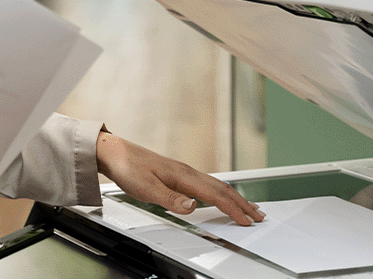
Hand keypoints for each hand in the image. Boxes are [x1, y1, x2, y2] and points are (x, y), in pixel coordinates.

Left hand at [96, 131, 264, 225]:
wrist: (113, 152)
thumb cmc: (128, 167)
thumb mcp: (146, 189)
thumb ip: (170, 200)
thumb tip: (193, 207)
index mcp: (182, 176)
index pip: (214, 195)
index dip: (233, 209)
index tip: (248, 222)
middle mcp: (186, 171)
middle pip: (220, 188)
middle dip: (241, 202)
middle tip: (259, 215)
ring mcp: (182, 171)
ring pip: (214, 184)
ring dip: (233, 196)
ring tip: (247, 206)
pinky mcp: (176, 173)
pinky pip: (205, 183)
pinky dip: (219, 191)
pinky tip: (218, 195)